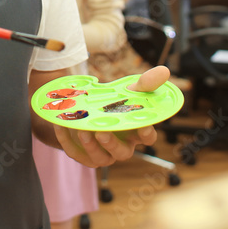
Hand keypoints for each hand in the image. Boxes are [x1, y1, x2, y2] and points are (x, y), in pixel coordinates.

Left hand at [53, 66, 169, 167]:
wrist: (90, 110)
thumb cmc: (115, 103)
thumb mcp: (129, 91)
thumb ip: (145, 83)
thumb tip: (165, 70)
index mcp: (135, 133)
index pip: (147, 138)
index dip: (147, 134)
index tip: (143, 126)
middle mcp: (121, 147)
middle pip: (121, 153)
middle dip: (111, 143)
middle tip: (102, 131)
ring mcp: (102, 154)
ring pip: (99, 158)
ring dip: (90, 146)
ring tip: (82, 129)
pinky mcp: (84, 155)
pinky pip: (75, 153)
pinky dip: (67, 141)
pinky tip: (62, 125)